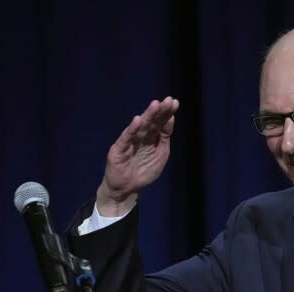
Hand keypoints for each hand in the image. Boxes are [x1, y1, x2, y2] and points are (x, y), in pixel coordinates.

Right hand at [97, 96, 179, 215]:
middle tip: (168, 100)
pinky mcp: (118, 150)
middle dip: (159, 111)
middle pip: (151, 122)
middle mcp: (140, 137)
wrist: (127, 189)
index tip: (174, 102)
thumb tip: (171, 119)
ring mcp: (129, 142)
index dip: (167, 113)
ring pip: (140, 127)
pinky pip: (125, 138)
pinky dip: (131, 130)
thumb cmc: (144, 172)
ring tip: (155, 105)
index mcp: (151, 137)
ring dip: (147, 116)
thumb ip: (164, 138)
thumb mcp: (160, 155)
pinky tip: (137, 121)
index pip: (160, 122)